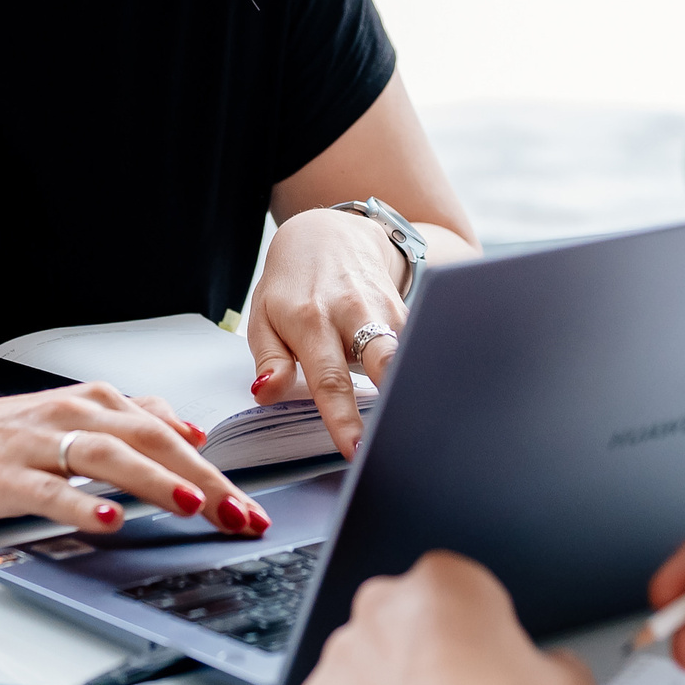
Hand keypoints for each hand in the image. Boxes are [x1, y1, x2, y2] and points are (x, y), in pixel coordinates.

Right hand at [0, 380, 272, 536]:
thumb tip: (194, 431)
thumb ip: (135, 420)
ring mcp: (43, 445)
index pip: (171, 435)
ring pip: (111, 458)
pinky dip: (84, 504)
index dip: (217, 471)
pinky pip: (52, 490)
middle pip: (153, 444)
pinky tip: (110, 520)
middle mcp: (78, 416)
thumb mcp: (78, 416)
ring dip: (157, 482)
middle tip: (241, 514)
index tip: (251, 505)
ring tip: (194, 506)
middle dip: (205, 481)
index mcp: (99, 403)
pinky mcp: (10, 477)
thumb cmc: (6, 433)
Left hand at [248, 207, 409, 456]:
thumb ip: (268, 359)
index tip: (355, 450)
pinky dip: (419, 370)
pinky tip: (422, 399)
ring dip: (412, 386)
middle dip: (397, 394)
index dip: (343, 417)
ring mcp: (385, 308)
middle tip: (402, 438)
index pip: (328, 378)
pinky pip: (416, 343)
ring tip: (419, 428)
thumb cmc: (291, 285)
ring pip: (408, 351)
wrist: (328, 234)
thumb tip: (265, 393)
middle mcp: (353, 311)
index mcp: (311, 320)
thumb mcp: (263, 317)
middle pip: (385, 356)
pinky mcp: (405, 309)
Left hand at [295, 551, 595, 684]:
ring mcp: (343, 653)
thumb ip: (554, 660)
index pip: (460, 591)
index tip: (486, 663)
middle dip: (425, 653)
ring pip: (367, 663)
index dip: (477, 631)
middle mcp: (384, 605)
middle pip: (406, 621)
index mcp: (446, 582)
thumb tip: (553, 669)